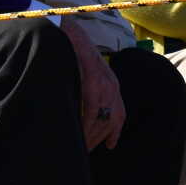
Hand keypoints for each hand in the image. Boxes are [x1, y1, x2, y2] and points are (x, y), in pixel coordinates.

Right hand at [62, 18, 123, 149]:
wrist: (66, 33)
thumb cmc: (72, 54)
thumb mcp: (86, 74)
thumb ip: (88, 91)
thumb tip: (83, 111)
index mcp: (111, 83)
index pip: (118, 113)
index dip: (114, 131)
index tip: (110, 145)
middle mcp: (111, 84)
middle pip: (111, 120)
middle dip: (99, 138)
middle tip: (85, 151)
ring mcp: (103, 82)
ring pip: (103, 118)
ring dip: (92, 136)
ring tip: (79, 148)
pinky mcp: (93, 80)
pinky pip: (93, 109)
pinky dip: (87, 125)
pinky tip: (80, 135)